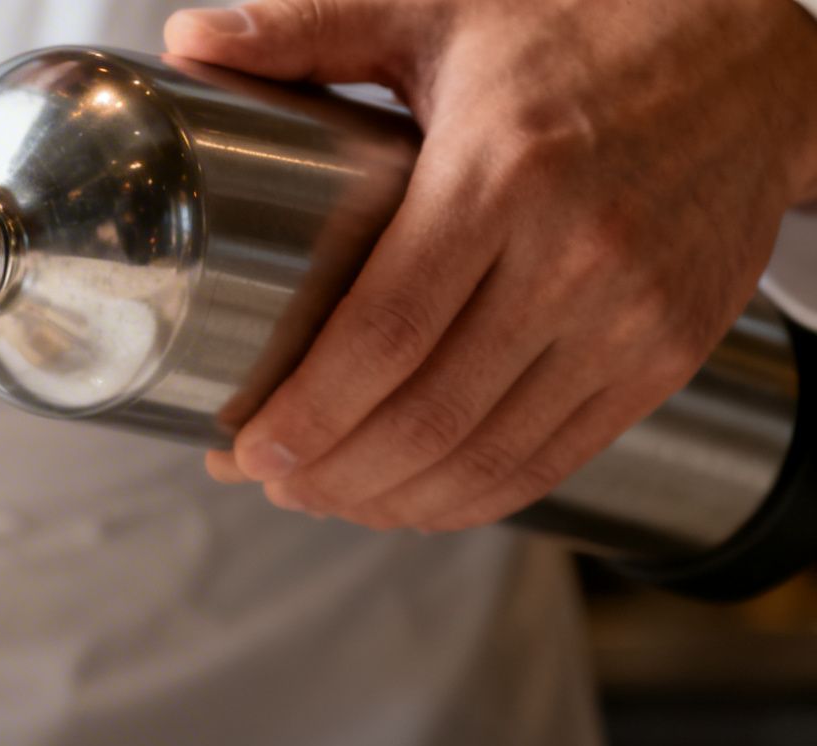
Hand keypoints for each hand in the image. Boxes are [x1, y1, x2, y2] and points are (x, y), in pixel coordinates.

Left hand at [166, 0, 816, 529]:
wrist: (755, 59)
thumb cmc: (589, 22)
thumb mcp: (443, 6)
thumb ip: (310, 30)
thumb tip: (187, 42)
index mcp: (503, 174)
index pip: (384, 336)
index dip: (307, 414)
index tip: (246, 448)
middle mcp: (578, 256)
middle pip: (427, 416)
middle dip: (328, 472)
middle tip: (263, 476)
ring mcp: (632, 318)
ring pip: (488, 457)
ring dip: (389, 500)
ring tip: (320, 495)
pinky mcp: (668, 355)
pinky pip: (555, 460)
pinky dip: (472, 498)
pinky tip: (410, 498)